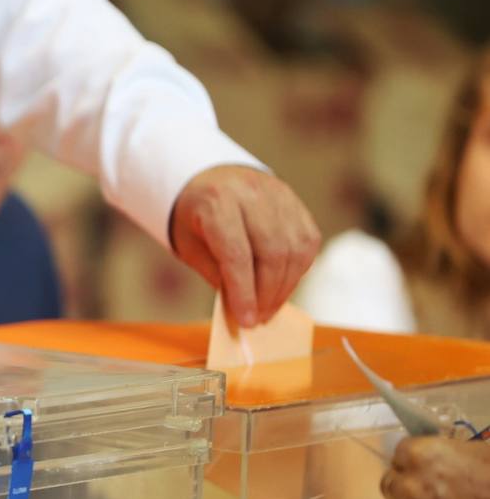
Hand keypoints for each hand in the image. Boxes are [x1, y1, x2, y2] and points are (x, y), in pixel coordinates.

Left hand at [170, 165, 320, 326]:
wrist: (212, 177)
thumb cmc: (197, 217)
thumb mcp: (191, 245)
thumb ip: (216, 274)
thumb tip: (243, 309)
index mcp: (217, 202)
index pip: (237, 254)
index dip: (244, 292)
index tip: (246, 321)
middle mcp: (253, 195)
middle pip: (272, 253)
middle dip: (267, 294)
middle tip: (258, 319)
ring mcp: (280, 196)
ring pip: (295, 249)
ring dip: (285, 287)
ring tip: (269, 308)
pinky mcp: (297, 203)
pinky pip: (307, 242)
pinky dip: (298, 270)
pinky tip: (282, 286)